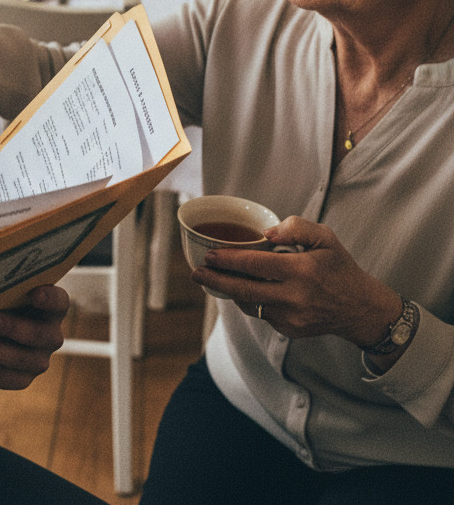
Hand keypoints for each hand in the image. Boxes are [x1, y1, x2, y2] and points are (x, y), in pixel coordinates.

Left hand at [0, 284, 68, 389]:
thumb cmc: (2, 301)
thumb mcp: (6, 292)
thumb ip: (1, 288)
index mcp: (52, 308)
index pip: (59, 302)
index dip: (50, 299)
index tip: (35, 293)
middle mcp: (51, 335)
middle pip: (39, 334)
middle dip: (12, 328)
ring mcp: (39, 360)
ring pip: (20, 360)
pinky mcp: (23, 378)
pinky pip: (4, 377)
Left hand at [192, 216, 402, 348]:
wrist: (361, 309)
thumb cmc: (340, 268)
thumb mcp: (325, 238)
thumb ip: (296, 227)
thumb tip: (266, 234)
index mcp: (302, 271)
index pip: (255, 264)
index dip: (228, 260)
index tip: (209, 255)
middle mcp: (295, 297)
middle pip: (244, 289)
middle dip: (215, 280)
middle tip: (196, 272)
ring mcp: (291, 318)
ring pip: (249, 304)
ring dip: (229, 291)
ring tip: (211, 279)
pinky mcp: (290, 331)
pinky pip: (261, 314)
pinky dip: (250, 301)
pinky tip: (242, 289)